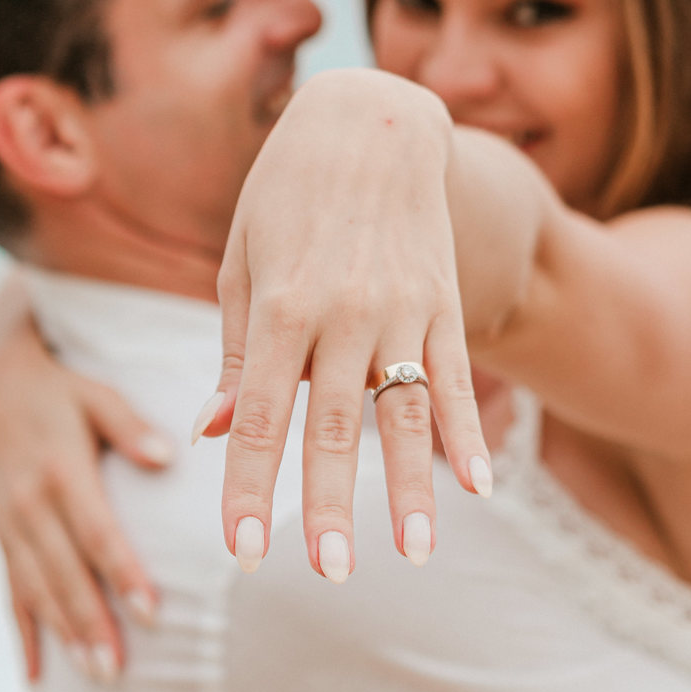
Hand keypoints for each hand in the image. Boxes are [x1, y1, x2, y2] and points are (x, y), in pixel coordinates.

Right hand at [0, 312, 169, 681]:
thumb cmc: (64, 390)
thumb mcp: (98, 394)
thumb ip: (130, 426)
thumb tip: (166, 456)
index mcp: (60, 471)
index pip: (95, 531)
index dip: (121, 573)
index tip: (151, 612)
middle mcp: (30, 504)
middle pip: (64, 573)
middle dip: (91, 624)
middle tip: (120, 670)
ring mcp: (11, 524)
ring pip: (37, 590)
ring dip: (65, 636)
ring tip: (98, 677)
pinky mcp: (1, 535)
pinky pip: (11, 592)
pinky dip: (24, 633)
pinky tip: (38, 675)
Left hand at [198, 71, 490, 580]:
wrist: (369, 117)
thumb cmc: (284, 191)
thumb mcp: (239, 259)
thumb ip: (233, 350)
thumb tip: (211, 430)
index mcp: (277, 306)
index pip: (257, 417)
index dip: (250, 488)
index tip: (244, 554)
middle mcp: (341, 312)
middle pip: (333, 426)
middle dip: (330, 506)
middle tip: (331, 573)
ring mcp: (401, 308)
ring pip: (406, 412)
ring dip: (412, 486)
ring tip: (415, 553)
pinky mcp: (444, 300)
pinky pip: (456, 376)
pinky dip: (468, 432)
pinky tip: (479, 486)